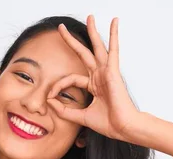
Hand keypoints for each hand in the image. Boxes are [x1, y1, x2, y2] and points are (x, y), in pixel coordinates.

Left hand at [46, 15, 140, 141]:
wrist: (123, 128)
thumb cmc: (109, 123)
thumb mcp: (80, 117)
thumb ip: (65, 111)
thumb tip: (50, 103)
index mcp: (94, 86)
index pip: (71, 79)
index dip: (58, 87)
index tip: (50, 98)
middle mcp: (100, 76)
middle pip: (83, 54)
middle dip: (72, 41)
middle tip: (62, 28)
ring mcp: (107, 72)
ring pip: (97, 47)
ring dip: (93, 31)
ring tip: (90, 17)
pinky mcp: (113, 71)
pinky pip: (113, 50)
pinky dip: (113, 35)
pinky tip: (114, 22)